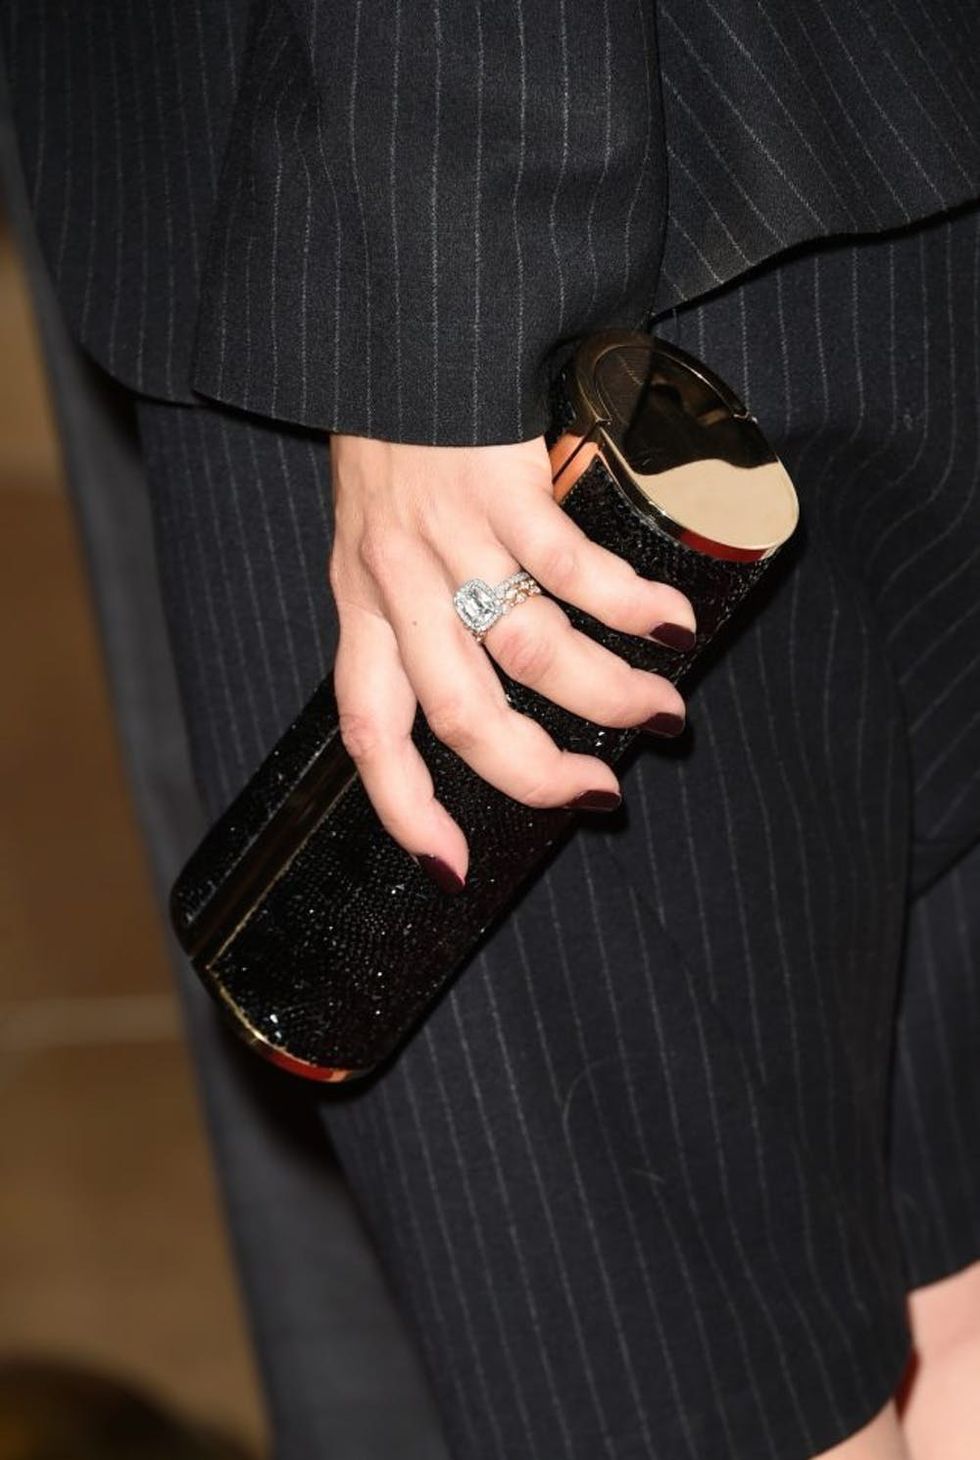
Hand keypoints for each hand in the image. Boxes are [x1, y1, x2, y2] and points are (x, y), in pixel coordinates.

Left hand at [327, 433, 694, 889]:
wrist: (396, 335)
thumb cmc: (396, 447)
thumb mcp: (378, 545)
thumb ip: (420, 614)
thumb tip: (502, 690)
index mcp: (361, 609)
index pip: (368, 732)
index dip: (404, 807)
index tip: (449, 866)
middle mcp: (395, 584)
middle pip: (460, 713)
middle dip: (535, 772)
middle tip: (599, 795)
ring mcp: (447, 536)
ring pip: (528, 649)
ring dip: (606, 694)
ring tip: (661, 709)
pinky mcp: (499, 484)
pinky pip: (570, 567)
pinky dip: (629, 605)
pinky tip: (670, 621)